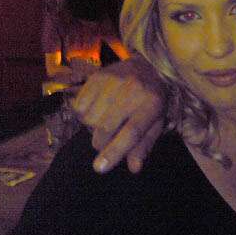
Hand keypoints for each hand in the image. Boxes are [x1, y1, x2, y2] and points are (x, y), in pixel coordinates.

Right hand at [71, 57, 167, 173]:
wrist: (148, 66)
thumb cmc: (153, 101)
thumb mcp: (156, 124)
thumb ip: (144, 146)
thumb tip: (134, 168)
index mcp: (152, 104)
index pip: (132, 132)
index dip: (115, 151)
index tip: (100, 168)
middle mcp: (133, 89)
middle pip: (105, 129)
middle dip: (101, 143)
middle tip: (107, 140)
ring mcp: (114, 80)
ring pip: (89, 119)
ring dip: (93, 128)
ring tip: (106, 119)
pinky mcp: (97, 75)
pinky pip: (79, 106)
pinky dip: (84, 114)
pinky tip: (97, 108)